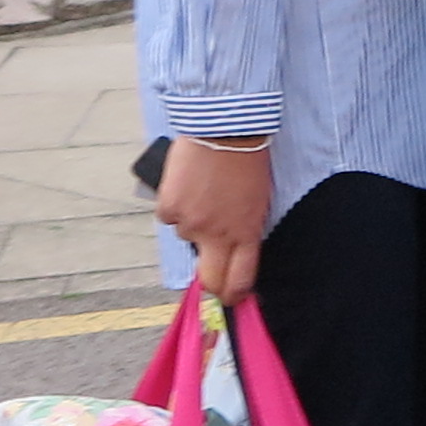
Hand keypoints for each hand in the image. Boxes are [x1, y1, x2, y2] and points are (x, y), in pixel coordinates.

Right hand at [155, 138, 276, 304]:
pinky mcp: (168, 208)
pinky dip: (176, 206)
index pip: (239, 279)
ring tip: (205, 195)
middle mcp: (217, 234)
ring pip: (188, 237)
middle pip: (210, 279)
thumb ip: (245, 228)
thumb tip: (234, 251)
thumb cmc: (248, 160)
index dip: (235, 294)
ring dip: (194, 224)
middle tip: (212, 277)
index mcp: (246, 232)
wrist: (222, 128)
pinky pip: (170, 217)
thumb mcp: (258, 200)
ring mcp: (190, 223)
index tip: (233, 297)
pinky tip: (187, 186)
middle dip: (212, 283)